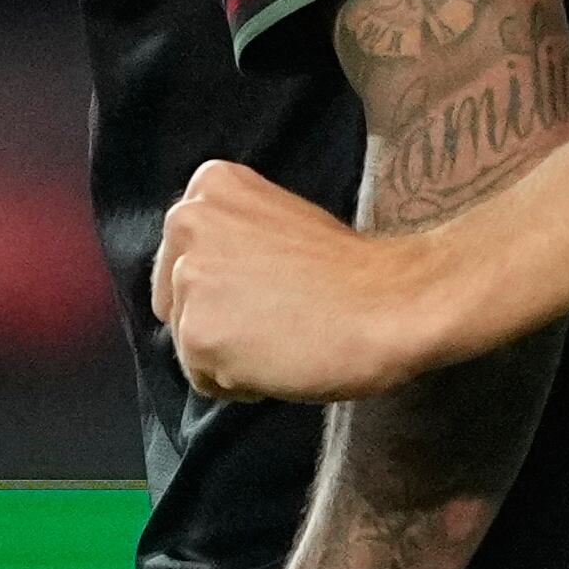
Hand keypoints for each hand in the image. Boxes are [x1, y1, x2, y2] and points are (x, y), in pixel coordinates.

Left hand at [155, 159, 434, 401]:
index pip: (184, 255)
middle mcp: (186, 222)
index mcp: (210, 185)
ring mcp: (189, 280)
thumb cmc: (351, 270)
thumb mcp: (277, 222)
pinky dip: (239, 382)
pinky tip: (280, 359)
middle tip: (280, 313)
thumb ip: (231, 239)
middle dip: (219, 316)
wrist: (391, 302)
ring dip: (231, 352)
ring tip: (284, 336)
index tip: (272, 282)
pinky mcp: (197, 336)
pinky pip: (204, 379)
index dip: (227, 282)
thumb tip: (210, 286)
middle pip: (177, 298)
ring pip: (188, 341)